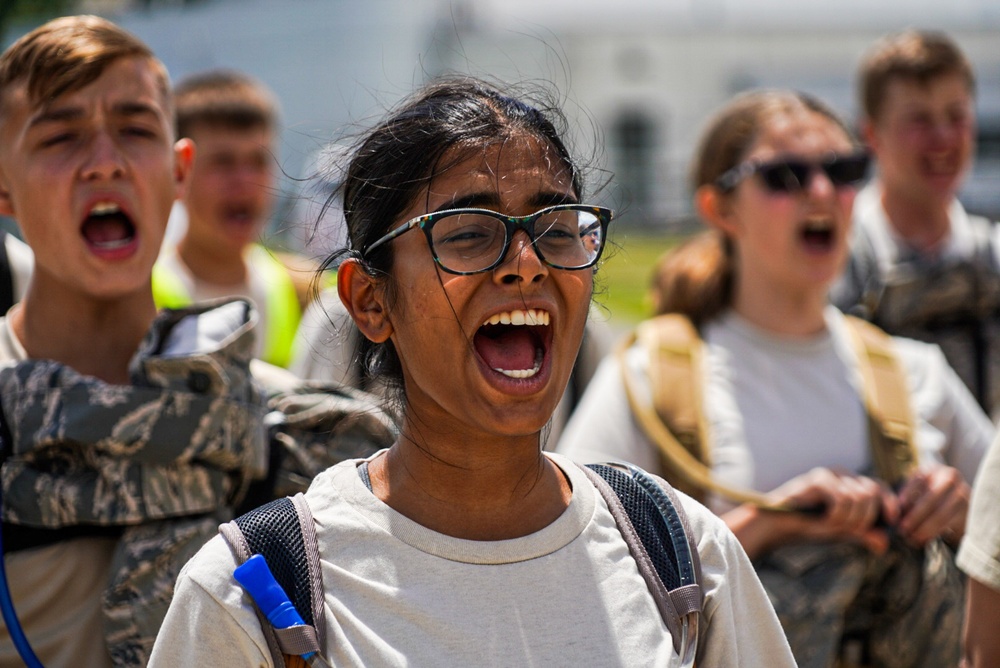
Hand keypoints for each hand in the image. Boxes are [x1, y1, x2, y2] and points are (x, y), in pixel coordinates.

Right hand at [767, 467, 897, 553]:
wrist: (780, 526)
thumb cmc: (809, 526)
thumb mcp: (843, 532)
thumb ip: (863, 534)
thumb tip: (885, 544)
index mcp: (850, 484)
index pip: (880, 487)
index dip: (890, 503)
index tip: (891, 521)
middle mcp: (842, 475)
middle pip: (872, 492)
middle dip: (864, 518)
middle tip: (848, 530)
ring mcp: (830, 475)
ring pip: (859, 497)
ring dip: (848, 520)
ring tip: (831, 526)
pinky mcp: (818, 479)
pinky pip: (842, 499)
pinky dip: (836, 516)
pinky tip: (824, 521)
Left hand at [896, 464, 968, 546]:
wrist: (953, 504)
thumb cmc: (926, 496)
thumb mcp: (916, 491)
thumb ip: (907, 496)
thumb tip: (895, 511)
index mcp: (932, 469)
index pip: (918, 481)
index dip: (907, 494)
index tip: (898, 508)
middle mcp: (950, 477)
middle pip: (931, 498)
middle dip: (915, 516)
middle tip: (902, 529)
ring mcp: (962, 493)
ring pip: (941, 513)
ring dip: (924, 528)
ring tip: (912, 537)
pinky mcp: (968, 510)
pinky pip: (950, 523)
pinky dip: (935, 532)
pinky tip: (924, 539)